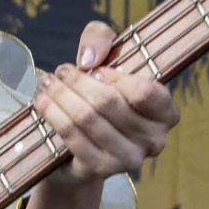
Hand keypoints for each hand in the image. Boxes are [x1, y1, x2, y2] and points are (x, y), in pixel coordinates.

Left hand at [29, 18, 178, 190]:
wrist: (82, 147)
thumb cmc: (102, 94)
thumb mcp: (106, 55)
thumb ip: (101, 38)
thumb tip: (88, 60)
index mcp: (166, 112)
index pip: (144, 92)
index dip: (115, 77)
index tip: (93, 70)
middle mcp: (155, 140)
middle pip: (108, 103)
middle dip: (77, 82)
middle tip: (59, 72)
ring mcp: (130, 159)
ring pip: (87, 118)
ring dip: (60, 96)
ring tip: (46, 83)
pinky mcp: (102, 170)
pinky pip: (72, 136)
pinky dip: (53, 115)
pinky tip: (42, 102)